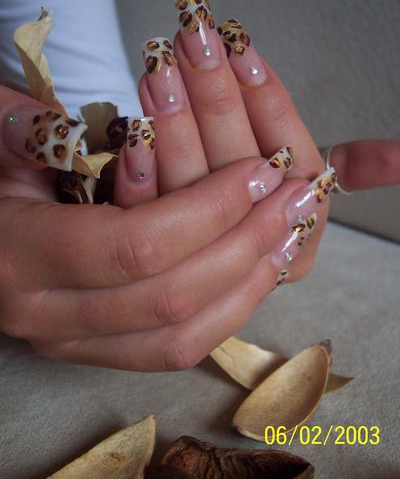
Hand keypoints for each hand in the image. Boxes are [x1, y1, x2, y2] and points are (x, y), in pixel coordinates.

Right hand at [0, 84, 318, 370]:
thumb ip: (39, 128)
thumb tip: (137, 138)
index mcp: (21, 255)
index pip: (135, 245)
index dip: (207, 211)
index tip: (258, 173)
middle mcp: (47, 315)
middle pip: (169, 297)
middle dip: (244, 244)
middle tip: (293, 198)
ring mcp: (72, 342)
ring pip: (180, 336)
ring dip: (246, 285)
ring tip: (290, 235)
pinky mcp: (97, 350)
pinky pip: (173, 349)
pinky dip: (225, 315)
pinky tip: (259, 274)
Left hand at [114, 0, 334, 287]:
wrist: (213, 262)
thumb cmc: (264, 200)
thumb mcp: (309, 178)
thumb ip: (357, 166)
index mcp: (304, 218)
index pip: (287, 149)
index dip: (265, 98)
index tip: (241, 48)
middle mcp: (260, 237)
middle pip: (237, 160)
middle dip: (215, 93)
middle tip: (194, 38)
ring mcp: (208, 250)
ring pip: (191, 184)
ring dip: (174, 121)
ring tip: (159, 67)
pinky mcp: (159, 255)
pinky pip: (147, 211)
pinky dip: (140, 168)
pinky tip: (133, 129)